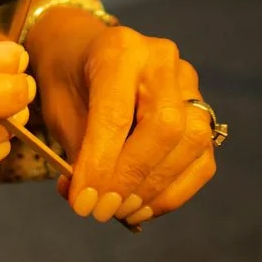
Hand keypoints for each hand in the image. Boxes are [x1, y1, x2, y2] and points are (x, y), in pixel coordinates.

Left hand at [26, 6, 216, 224]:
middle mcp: (161, 59)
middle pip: (166, 126)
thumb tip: (91, 201)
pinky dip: (175, 191)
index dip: (102, 165)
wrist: (84, 51)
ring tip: (122, 211)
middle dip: (133, 178)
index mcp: (119, 50)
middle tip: (104, 210)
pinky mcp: (201, 108)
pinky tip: (145, 206)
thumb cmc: (68, 80)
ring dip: (157, 189)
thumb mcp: (59, 109)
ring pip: (192, 142)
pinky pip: (202, 158)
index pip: (117, 114)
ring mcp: (188, 82)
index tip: (84, 203)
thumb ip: (78, 152)